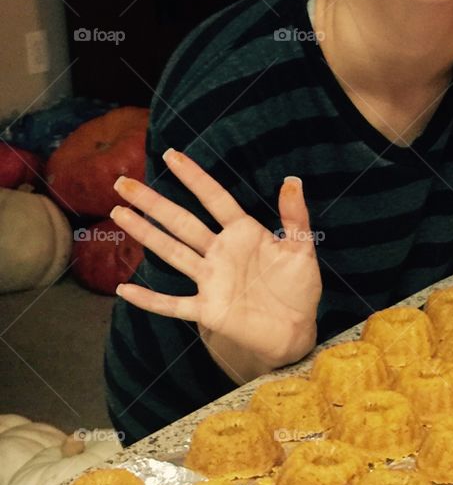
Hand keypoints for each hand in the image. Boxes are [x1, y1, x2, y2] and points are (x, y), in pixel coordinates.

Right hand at [111, 149, 321, 368]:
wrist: (296, 329)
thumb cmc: (299, 287)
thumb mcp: (301, 249)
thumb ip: (295, 217)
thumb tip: (292, 181)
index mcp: (242, 233)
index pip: (214, 199)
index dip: (194, 177)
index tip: (172, 154)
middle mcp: (220, 252)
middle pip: (181, 222)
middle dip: (153, 202)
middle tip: (123, 182)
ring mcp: (210, 280)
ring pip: (171, 253)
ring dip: (145, 234)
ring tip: (118, 214)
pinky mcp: (207, 309)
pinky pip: (173, 304)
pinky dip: (150, 299)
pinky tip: (124, 289)